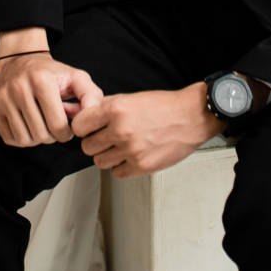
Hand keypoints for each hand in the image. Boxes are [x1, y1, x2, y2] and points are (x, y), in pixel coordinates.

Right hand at [0, 51, 103, 147]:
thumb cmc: (50, 72)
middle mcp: (20, 88)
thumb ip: (91, 95)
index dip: (67, 133)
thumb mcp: (75, 77)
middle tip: (54, 125)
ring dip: (37, 138)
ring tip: (41, 125)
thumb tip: (92, 116)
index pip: (58, 126)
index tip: (67, 127)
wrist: (19, 58)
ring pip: (25, 140)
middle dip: (52, 136)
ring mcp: (3, 98)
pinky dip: (21, 137)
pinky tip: (28, 124)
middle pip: (41, 135)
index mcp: (42, 81)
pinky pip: (10, 138)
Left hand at [71, 83, 221, 178]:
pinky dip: (121, 166)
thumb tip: (86, 115)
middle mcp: (121, 130)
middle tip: (105, 137)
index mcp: (116, 109)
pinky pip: (116, 173)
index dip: (82, 127)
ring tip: (120, 146)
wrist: (190, 117)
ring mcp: (131, 150)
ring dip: (107, 155)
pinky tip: (130, 156)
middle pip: (87, 146)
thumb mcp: (131, 97)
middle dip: (94, 142)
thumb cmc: (163, 106)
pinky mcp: (142, 166)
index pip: (79, 125)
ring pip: (99, 162)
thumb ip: (107, 106)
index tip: (88, 128)